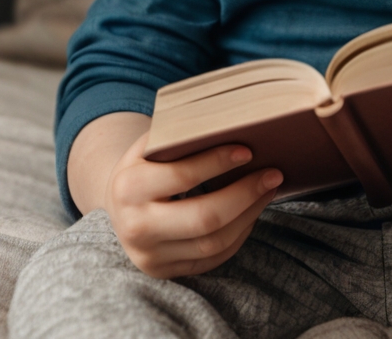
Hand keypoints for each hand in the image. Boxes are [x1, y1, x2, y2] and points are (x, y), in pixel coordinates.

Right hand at [104, 133, 282, 277]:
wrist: (117, 203)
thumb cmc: (147, 163)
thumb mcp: (153, 142)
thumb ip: (182, 134)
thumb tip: (234, 120)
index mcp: (129, 188)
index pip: (182, 176)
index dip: (218, 163)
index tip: (248, 151)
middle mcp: (136, 227)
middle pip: (204, 219)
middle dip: (245, 195)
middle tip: (274, 174)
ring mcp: (150, 256)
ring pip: (213, 243)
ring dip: (249, 214)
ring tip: (269, 189)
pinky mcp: (165, 271)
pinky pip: (212, 258)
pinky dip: (239, 234)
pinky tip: (252, 211)